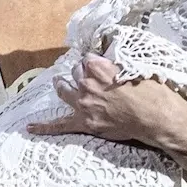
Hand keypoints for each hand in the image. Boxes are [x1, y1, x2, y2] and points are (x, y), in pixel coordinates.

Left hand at [29, 54, 186, 177]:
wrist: (155, 118)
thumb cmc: (152, 92)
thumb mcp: (137, 67)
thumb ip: (119, 63)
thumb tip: (112, 58)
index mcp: (99, 68)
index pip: (88, 59)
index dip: (93, 62)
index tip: (97, 63)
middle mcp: (88, 84)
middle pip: (76, 73)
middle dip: (80, 73)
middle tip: (88, 76)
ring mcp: (84, 104)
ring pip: (65, 91)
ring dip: (62, 86)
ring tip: (59, 82)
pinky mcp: (85, 122)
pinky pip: (61, 125)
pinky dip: (45, 127)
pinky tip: (31, 127)